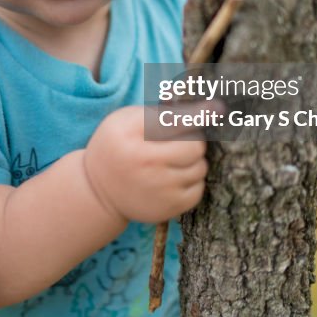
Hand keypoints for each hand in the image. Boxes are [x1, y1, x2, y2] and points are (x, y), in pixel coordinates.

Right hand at [82, 100, 219, 223]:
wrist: (97, 192)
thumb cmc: (116, 147)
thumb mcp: (124, 120)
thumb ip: (159, 110)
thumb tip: (208, 108)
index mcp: (133, 136)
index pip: (179, 120)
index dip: (202, 112)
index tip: (218, 108)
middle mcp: (147, 163)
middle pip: (196, 145)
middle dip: (192, 139)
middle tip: (178, 140)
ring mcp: (160, 189)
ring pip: (201, 167)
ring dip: (193, 160)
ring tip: (173, 160)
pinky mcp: (169, 208)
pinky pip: (199, 188)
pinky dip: (192, 181)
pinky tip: (174, 177)